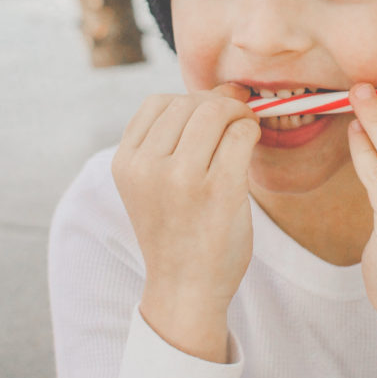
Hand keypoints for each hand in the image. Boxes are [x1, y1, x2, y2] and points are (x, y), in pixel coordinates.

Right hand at [111, 83, 259, 360]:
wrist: (186, 290)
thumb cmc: (178, 231)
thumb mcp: (153, 182)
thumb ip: (177, 136)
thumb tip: (227, 88)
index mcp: (126, 162)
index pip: (158, 103)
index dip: (190, 102)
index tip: (209, 119)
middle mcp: (147, 167)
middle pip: (190, 103)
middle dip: (219, 105)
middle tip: (235, 122)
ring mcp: (182, 178)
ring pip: (216, 112)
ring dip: (237, 114)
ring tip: (243, 131)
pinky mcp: (219, 190)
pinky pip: (241, 135)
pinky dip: (250, 133)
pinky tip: (250, 147)